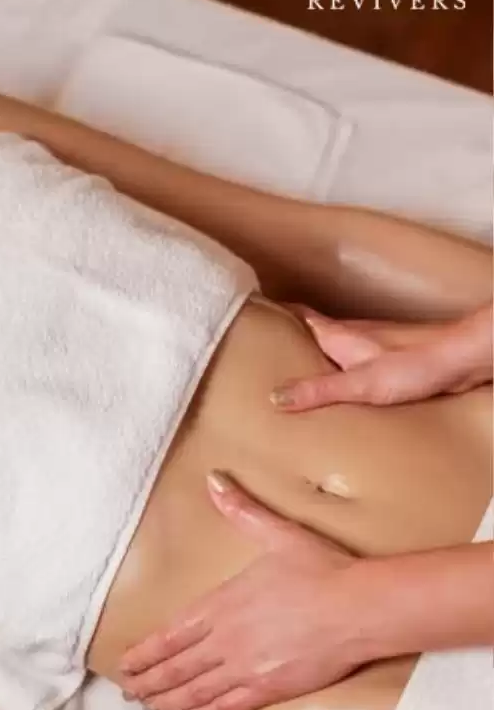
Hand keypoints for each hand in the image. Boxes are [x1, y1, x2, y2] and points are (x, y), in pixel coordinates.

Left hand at [118, 472, 364, 709]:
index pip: (170, 634)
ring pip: (197, 690)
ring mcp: (246, 667)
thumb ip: (241, 510)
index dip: (144, 652)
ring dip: (169, 701)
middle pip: (177, 667)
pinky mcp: (271, 688)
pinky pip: (229, 706)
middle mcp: (226, 639)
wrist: (361, 607)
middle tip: (127, 694)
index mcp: (221, 604)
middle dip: (148, 682)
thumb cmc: (320, 569)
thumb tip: (215, 479)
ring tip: (148, 709)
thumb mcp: (276, 534)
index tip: (124, 664)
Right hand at [270, 301, 492, 411]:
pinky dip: (333, 370)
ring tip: (287, 372)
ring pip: (328, 347)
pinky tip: (333, 389)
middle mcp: (350, 335)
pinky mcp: (386, 361)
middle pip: (308, 330)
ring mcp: (369, 347)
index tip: (246, 314)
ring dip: (309, 355)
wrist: (463, 359)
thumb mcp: (360, 383)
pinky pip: (348, 363)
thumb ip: (318, 390)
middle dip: (284, 338)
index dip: (271, 311)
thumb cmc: (416, 364)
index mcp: (336, 335)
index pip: (296, 314)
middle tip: (257, 350)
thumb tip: (275, 398)